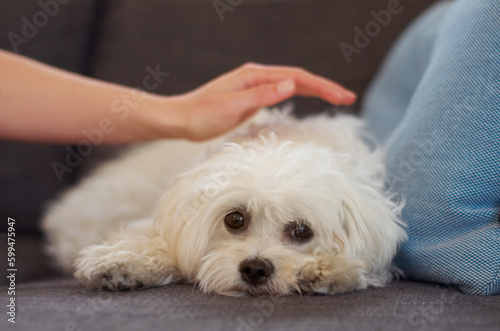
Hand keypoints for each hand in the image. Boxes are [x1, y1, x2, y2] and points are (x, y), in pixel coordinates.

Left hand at [169, 63, 356, 140]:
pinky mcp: (252, 98)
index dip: (322, 86)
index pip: (297, 77)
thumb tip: (292, 84)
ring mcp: (255, 87)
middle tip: (348, 98)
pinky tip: (307, 100)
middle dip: (325, 88)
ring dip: (315, 91)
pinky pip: (282, 94)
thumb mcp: (232, 106)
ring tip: (336, 98)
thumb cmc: (201, 114)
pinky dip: (300, 96)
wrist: (180, 120)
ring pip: (292, 85)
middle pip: (299, 79)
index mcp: (255, 76)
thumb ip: (262, 96)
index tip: (343, 96)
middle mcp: (257, 78)